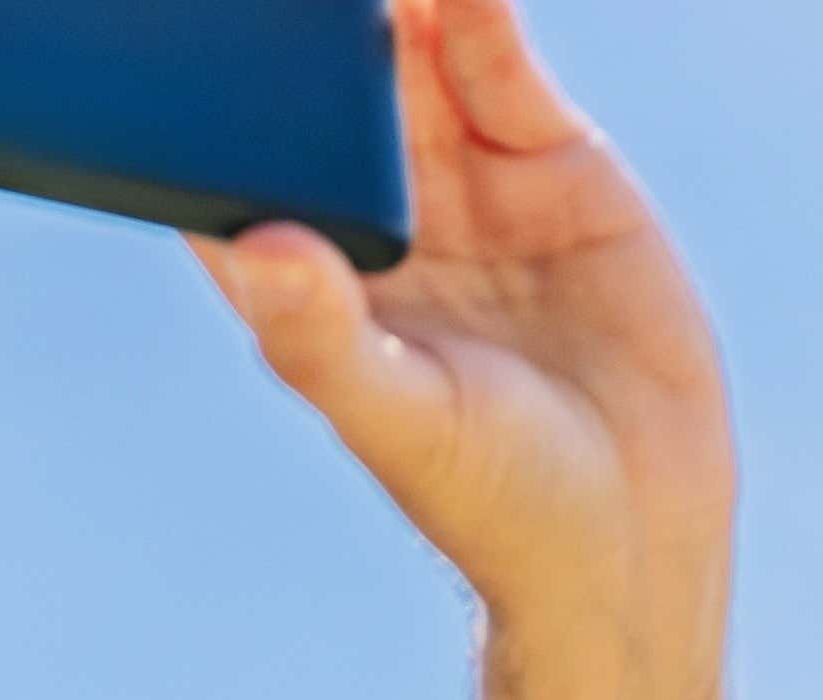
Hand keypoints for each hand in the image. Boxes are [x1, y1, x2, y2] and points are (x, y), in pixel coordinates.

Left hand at [190, 0, 732, 635]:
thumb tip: (256, 250)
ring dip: (388, 5)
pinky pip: (498, 65)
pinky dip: (476, 12)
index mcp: (308, 276)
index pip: (238, 163)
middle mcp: (379, 219)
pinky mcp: (550, 163)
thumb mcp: (397, 418)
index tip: (185, 26)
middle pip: (326, 94)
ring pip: (410, 63)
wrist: (637, 524)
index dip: (212, 96)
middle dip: (305, 27)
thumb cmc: (492, 499)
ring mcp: (463, 185)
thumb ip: (319, 334)